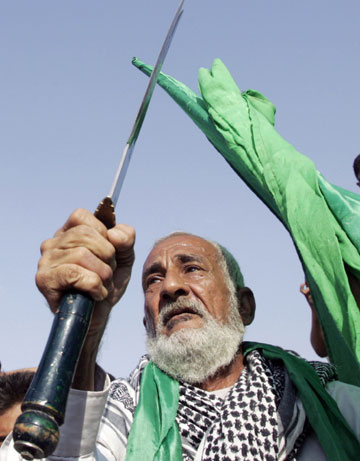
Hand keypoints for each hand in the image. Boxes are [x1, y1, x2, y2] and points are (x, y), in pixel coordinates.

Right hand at [36, 208, 134, 336]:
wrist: (99, 316)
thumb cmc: (107, 283)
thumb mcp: (124, 257)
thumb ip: (125, 238)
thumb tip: (113, 234)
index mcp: (69, 232)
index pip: (81, 216)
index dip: (101, 232)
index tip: (108, 251)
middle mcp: (53, 243)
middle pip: (85, 234)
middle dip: (106, 255)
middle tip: (106, 272)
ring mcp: (46, 262)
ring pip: (81, 254)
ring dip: (102, 273)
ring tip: (101, 284)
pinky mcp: (44, 280)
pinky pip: (74, 274)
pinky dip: (93, 285)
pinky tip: (96, 293)